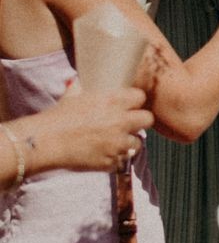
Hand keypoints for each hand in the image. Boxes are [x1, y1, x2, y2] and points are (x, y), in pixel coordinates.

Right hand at [34, 68, 151, 172]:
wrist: (46, 142)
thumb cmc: (57, 117)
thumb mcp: (72, 96)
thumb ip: (80, 88)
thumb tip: (77, 81)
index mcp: (113, 101)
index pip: (141, 97)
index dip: (135, 102)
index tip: (129, 106)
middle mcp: (120, 121)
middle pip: (147, 119)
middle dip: (140, 122)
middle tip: (129, 125)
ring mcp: (117, 143)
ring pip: (137, 143)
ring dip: (128, 143)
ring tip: (114, 142)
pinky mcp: (111, 161)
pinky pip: (121, 161)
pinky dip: (114, 159)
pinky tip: (102, 155)